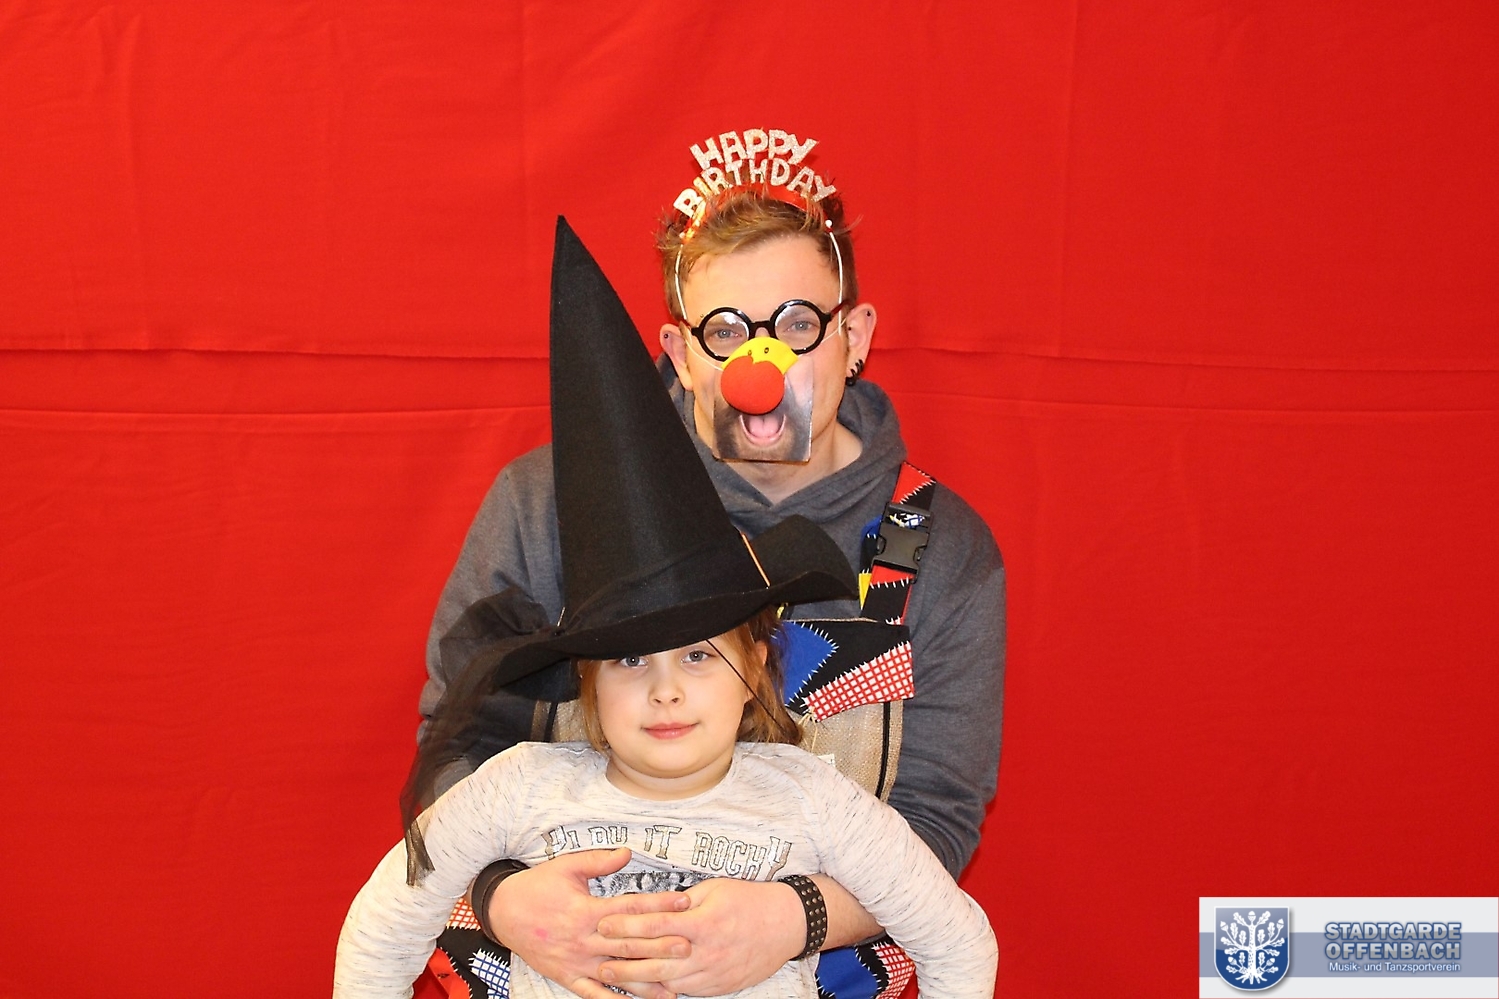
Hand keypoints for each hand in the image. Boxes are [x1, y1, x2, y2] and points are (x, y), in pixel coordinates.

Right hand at [485, 848, 689, 998]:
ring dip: (644, 981)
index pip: (629, 907)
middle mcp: (583, 940)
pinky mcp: (566, 977)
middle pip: (627, 944)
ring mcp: (575, 963)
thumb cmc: (536, 887)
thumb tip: (628, 852)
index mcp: (585, 910)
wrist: (502, 912)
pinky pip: (593, 995)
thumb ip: (598, 861)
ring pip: (615, 975)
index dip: (658, 903)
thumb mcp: (566, 867)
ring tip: (673, 987)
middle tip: (688, 946)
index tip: (683, 901)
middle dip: (659, 946)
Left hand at [596, 878, 804, 994]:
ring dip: (639, 981)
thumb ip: (683, 899)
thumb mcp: (715, 888)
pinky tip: (647, 988)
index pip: (655, 924)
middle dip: (624, 963)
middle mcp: (705, 950)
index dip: (626, 926)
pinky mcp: (719, 987)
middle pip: (655, 960)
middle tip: (599, 962)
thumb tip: (654, 904)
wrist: (786, 924)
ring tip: (615, 979)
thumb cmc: (750, 900)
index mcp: (702, 921)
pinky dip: (665, 990)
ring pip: (668, 981)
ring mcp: (713, 972)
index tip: (603, 924)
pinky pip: (686, 991)